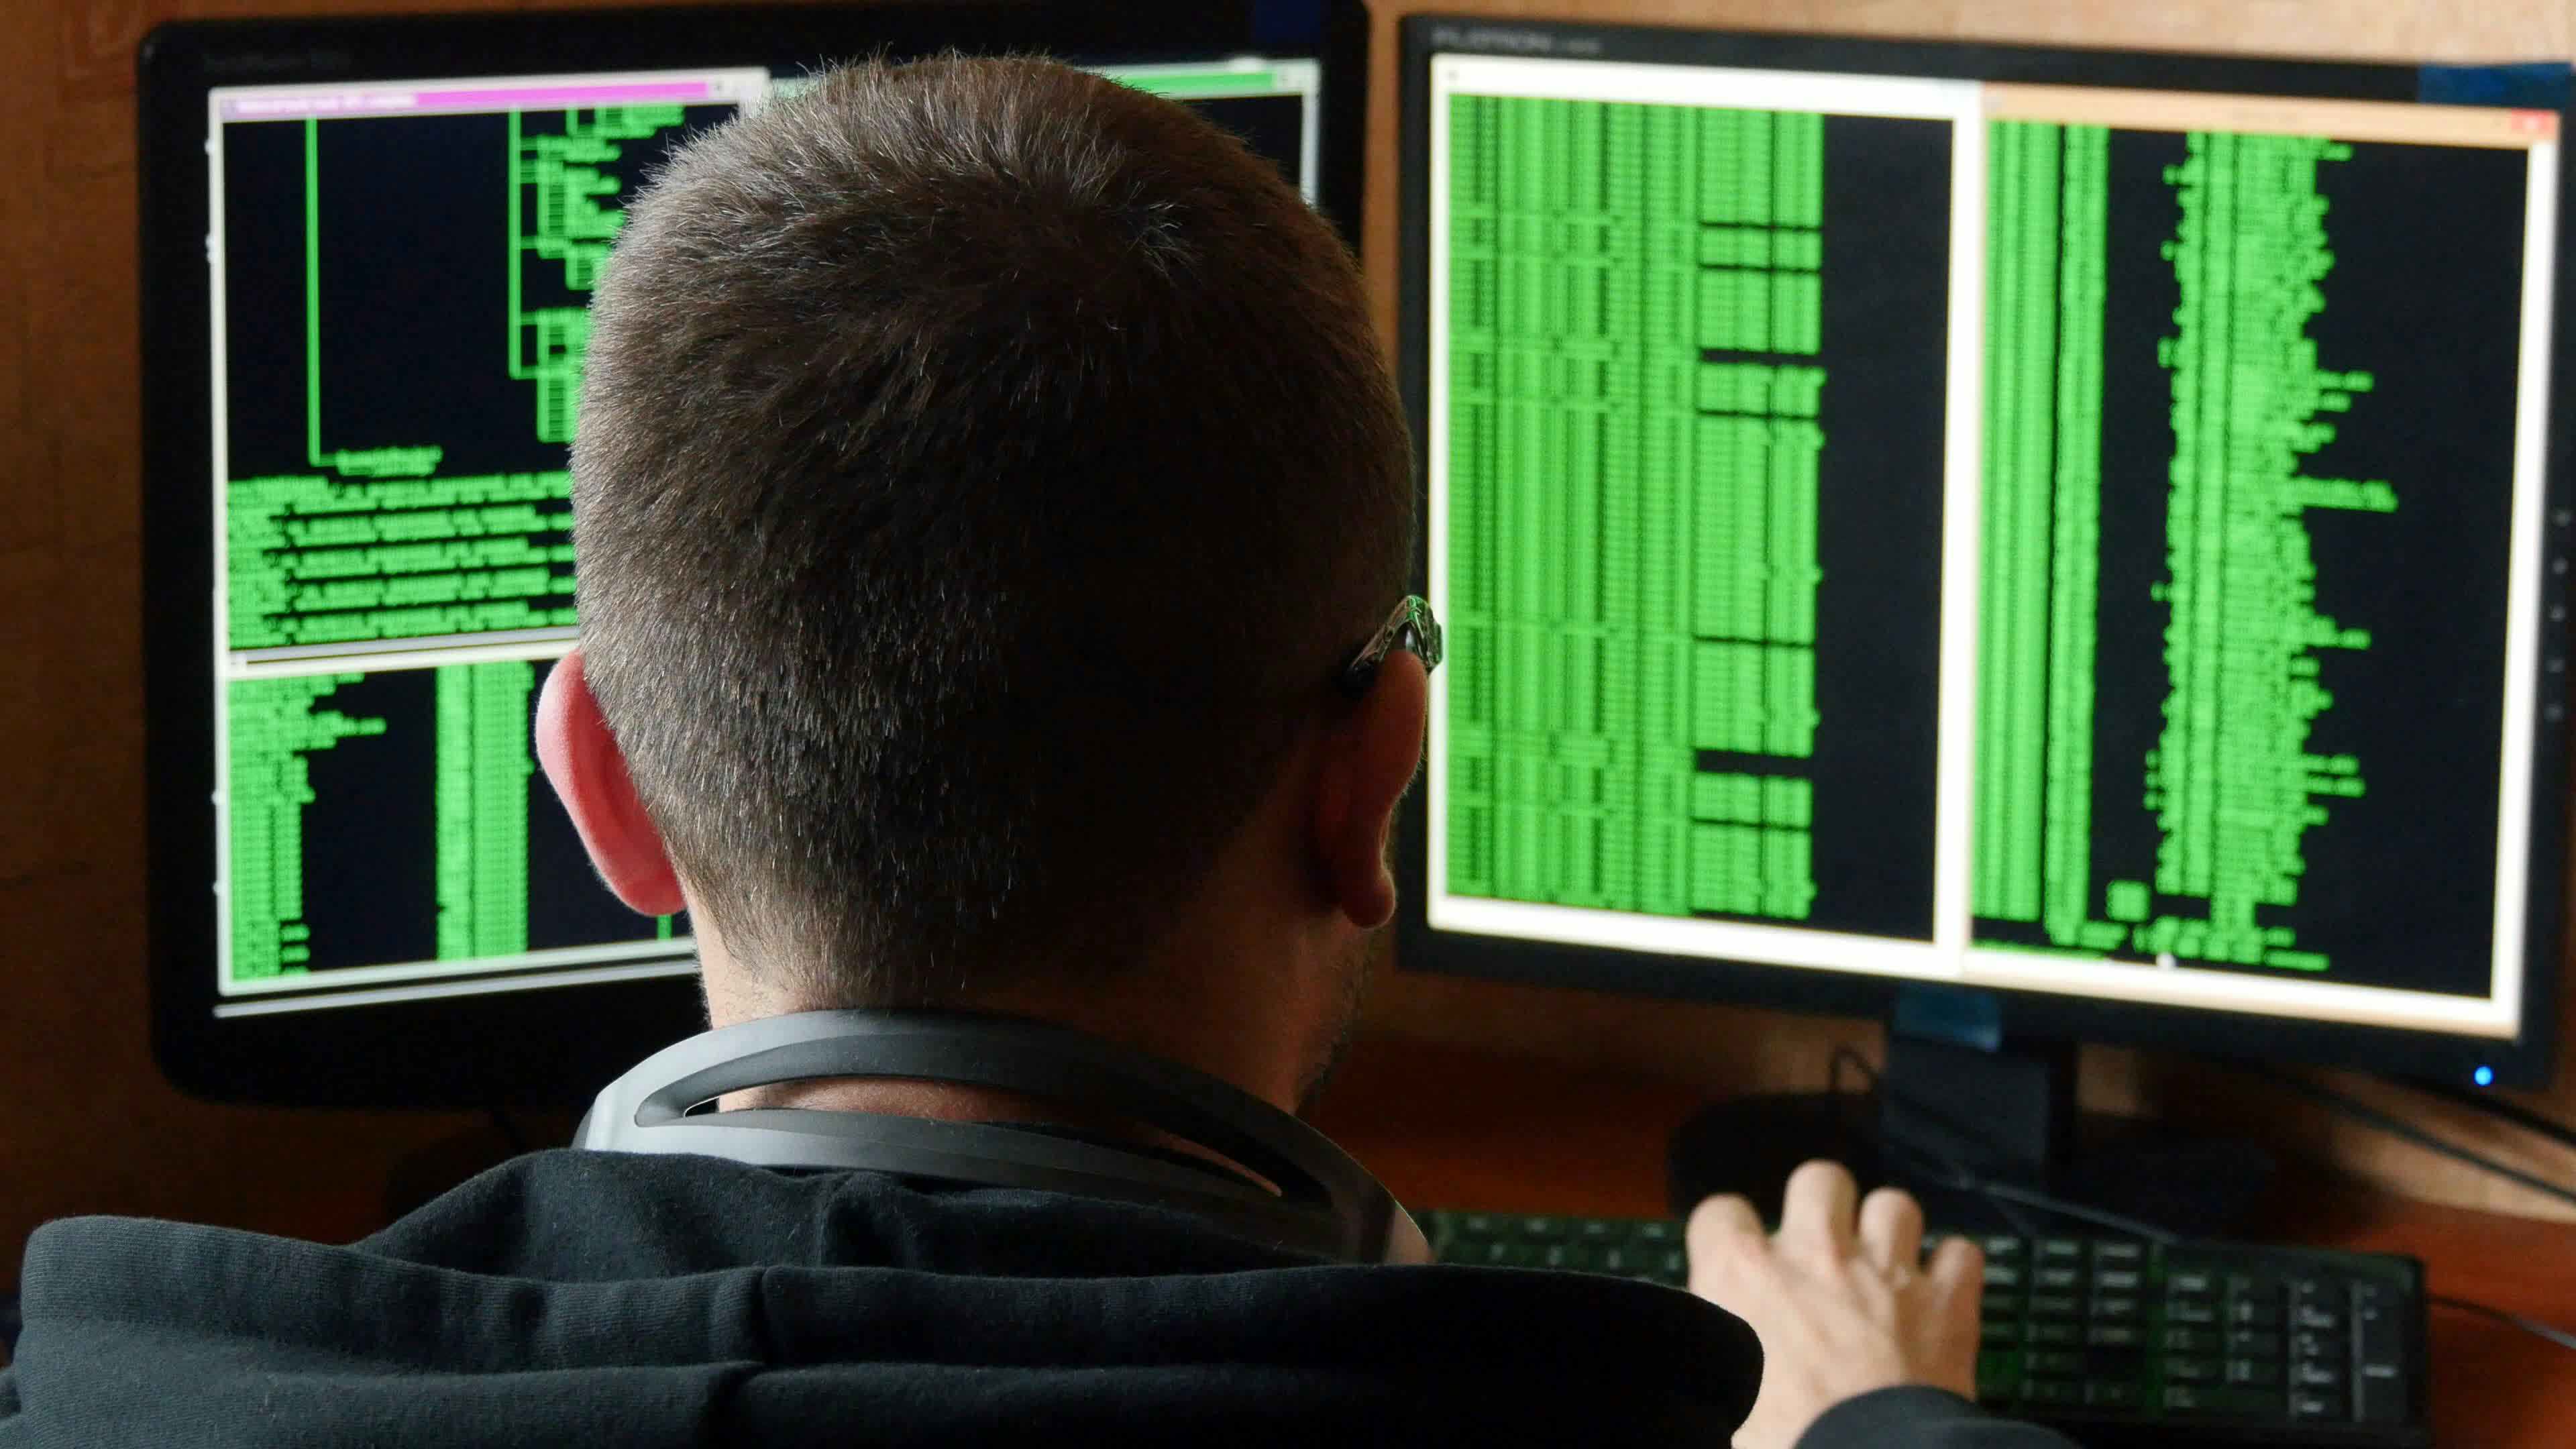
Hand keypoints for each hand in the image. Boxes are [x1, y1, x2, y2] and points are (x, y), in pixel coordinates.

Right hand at [1687, 1160, 1984, 1448]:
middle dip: (1821, 1205)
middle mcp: (1813, 1254)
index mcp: (1741, 1274)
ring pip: (1894, 1204)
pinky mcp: (1948, 1305)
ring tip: (1883, 1266)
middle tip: (1820, 1247)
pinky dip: (1954, 1270)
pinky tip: (1941, 1292)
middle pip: (1818, 1179)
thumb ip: (1715, 1349)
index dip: (1728, 1237)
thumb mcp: (1717, 1393)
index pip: (1720, 1212)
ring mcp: (1886, 1272)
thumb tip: (1711, 1353)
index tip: (1736, 1263)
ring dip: (1889, 1231)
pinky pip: (1962, 1253)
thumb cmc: (1781, 1442)